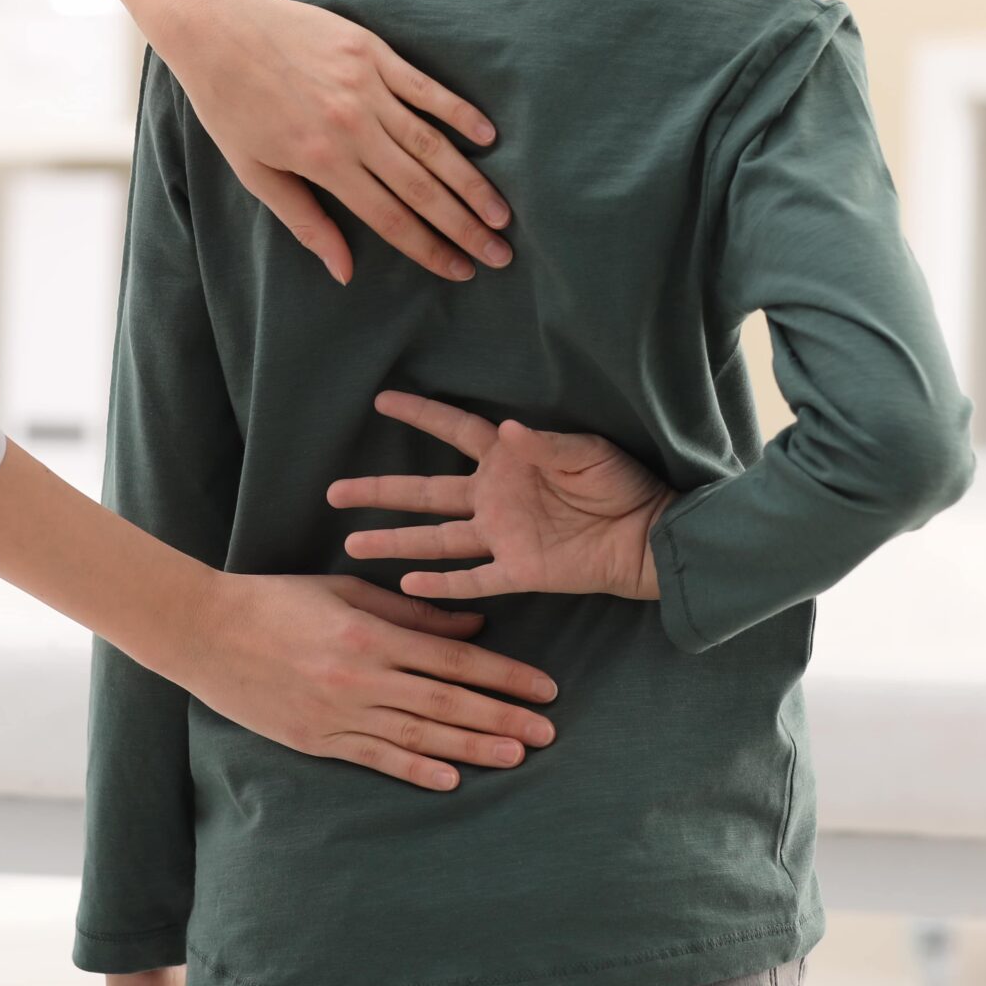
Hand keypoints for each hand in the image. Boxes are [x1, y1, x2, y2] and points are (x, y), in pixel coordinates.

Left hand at [160, 0, 512, 284]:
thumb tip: (343, 271)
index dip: (430, 249)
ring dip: (472, 181)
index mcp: (322, 161)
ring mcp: (367, 87)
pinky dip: (460, 112)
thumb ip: (305, 222)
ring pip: (433, 143)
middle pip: (422, 187)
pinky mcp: (373, 53)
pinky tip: (489, 137)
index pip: (390, 217)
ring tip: (501, 211)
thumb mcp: (255, 172)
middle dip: (465, 225)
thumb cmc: (229, 105)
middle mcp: (352, 127)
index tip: (461, 270)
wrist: (217, 27)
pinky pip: (426, 88)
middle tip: (500, 254)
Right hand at [173, 571, 560, 789]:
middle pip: (446, 704)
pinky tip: (451, 779)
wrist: (202, 632)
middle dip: (503, 718)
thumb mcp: (347, 590)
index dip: (505, 676)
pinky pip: (374, 759)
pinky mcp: (314, 740)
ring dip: (472, 748)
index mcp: (370, 635)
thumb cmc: (276, 600)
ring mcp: (336, 714)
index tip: (545, 688)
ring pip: (418, 737)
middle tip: (549, 732)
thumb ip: (411, 614)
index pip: (454, 661)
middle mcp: (359, 678)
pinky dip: (414, 771)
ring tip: (516, 757)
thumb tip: (473, 630)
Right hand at [327, 392, 678, 601]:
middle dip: (380, 488)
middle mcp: (494, 497)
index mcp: (508, 459)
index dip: (420, 414)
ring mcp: (501, 536)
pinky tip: (406, 584)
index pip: (454, 429)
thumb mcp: (585, 454)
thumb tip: (505, 427)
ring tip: (352, 542)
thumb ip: (544, 444)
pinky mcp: (518, 571)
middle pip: (425, 490)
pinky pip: (472, 581)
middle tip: (336, 490)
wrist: (650, 535)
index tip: (382, 400)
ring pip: (435, 539)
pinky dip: (441, 586)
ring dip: (395, 540)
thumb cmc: (622, 485)